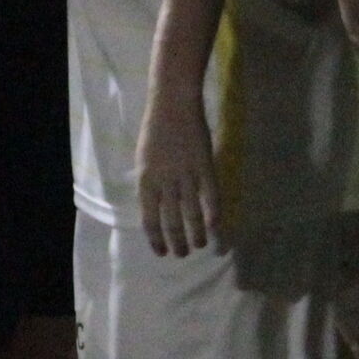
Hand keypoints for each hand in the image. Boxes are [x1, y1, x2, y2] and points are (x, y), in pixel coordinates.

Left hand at [135, 82, 220, 257]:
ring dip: (197, 235)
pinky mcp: (205, 167)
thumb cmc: (156, 129)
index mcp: (145, 180)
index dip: (156, 239)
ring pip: (192, 215)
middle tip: (183, 254)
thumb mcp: (143, 159)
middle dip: (178, 242)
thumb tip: (156, 207)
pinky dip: (213, 216)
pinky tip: (215, 228)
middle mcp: (164, 182)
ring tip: (201, 246)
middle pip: (171, 221)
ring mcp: (186, 175)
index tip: (162, 252)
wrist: (173, 103)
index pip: (149, 219)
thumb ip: (150, 183)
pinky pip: (211, 198)